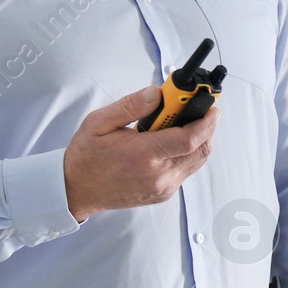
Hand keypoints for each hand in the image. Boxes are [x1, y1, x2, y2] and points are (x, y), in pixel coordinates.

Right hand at [63, 85, 218, 220]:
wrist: (76, 190)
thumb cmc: (86, 156)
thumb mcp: (99, 122)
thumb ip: (131, 106)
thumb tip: (157, 94)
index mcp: (142, 155)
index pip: (189, 138)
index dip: (206, 121)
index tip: (211, 106)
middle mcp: (157, 175)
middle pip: (200, 150)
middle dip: (207, 127)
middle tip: (201, 110)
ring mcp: (162, 188)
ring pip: (197, 162)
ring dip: (199, 140)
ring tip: (186, 123)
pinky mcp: (163, 194)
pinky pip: (186, 171)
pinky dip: (188, 154)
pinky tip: (173, 142)